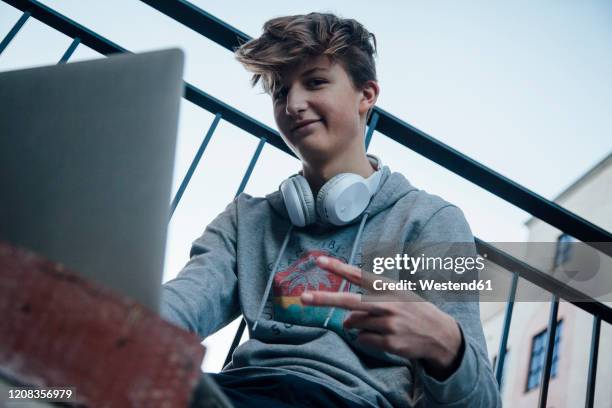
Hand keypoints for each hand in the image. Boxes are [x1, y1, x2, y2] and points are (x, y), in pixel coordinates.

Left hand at [300, 256, 463, 379]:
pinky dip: (367, 340)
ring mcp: (388, 323)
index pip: (358, 275)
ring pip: (355, 325)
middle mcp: (387, 303)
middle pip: (349, 301)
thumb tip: (346, 320)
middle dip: (324, 299)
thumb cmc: (413, 312)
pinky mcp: (390, 342)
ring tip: (381, 325)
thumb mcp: (396, 298)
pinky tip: (385, 337)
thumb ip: (368, 304)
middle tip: (303, 298)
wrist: (441, 335)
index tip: (319, 261)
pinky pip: (364, 340)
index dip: (338, 268)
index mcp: (388, 288)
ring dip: (360, 326)